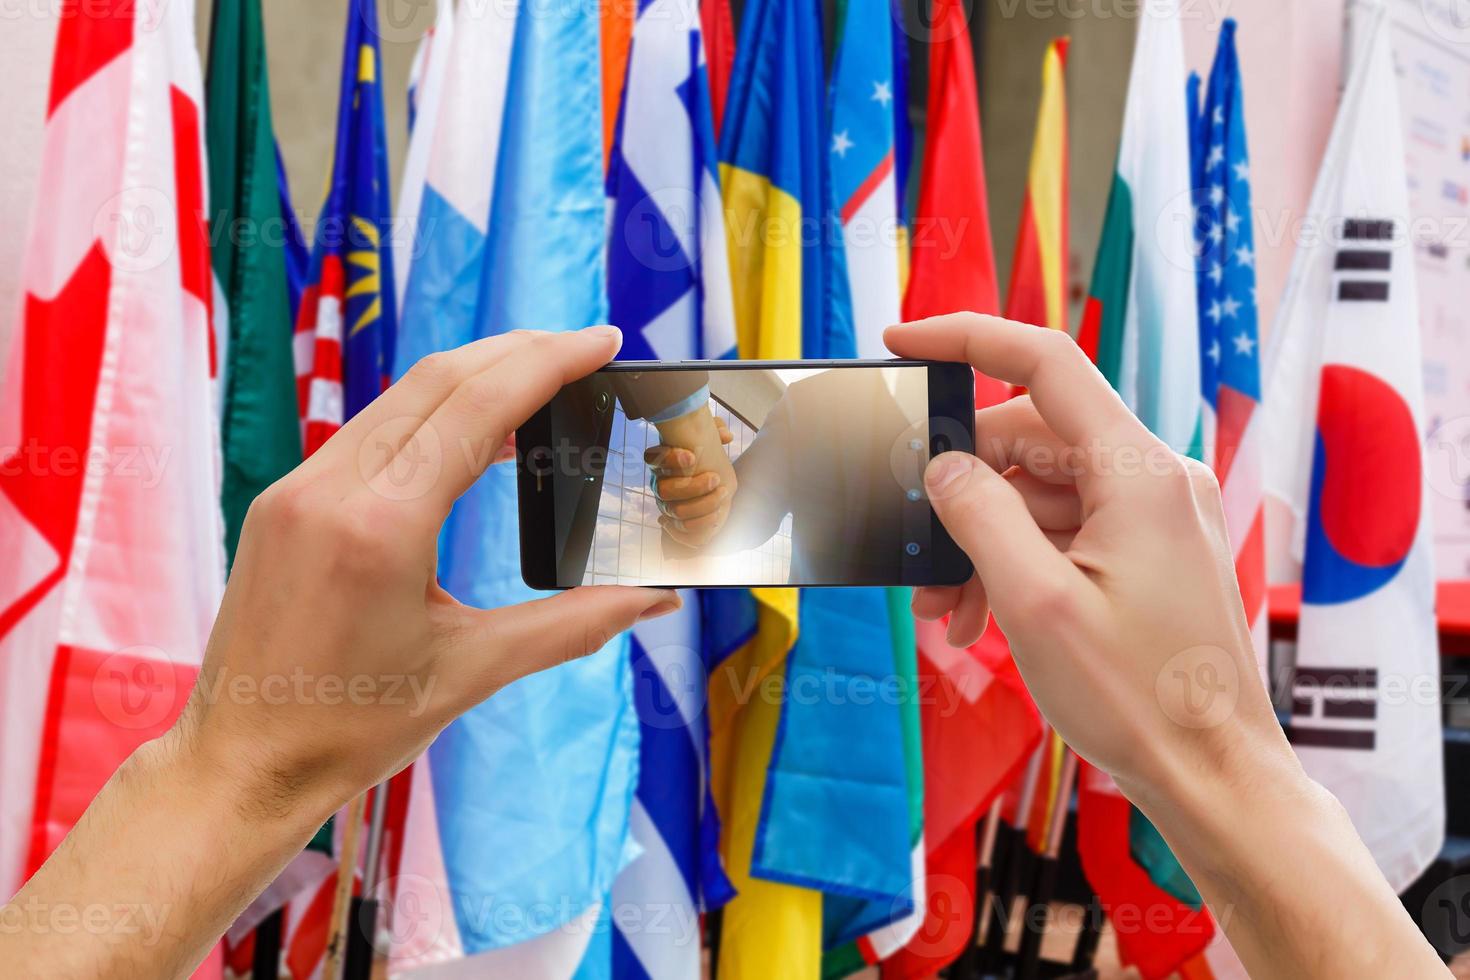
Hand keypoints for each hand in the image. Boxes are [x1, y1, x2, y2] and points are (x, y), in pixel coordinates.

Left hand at [0, 326, 684, 979]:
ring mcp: (298, 489)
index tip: (603, 339)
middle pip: (439, 381)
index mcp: (380, 526)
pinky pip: (369, 430)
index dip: (548, 362)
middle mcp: (331, 489)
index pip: (477, 407)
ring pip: (400, 398)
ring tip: (541, 379)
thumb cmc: (352, 729)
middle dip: (519, 351)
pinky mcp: (285, 502)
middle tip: (586, 347)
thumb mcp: (472, 671)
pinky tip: (473, 432)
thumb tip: (653, 597)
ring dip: (475, 377)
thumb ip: (573, 625)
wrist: (241, 764)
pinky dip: (431, 413)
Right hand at [645, 414, 736, 547]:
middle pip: (665, 491)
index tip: (693, 456)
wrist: (713, 484)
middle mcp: (661, 486)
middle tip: (716, 478)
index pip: (652, 458)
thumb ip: (715, 429)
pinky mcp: (678, 525)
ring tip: (723, 493)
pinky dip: (700, 527)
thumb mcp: (711, 439)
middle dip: (693, 486)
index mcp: (662, 462)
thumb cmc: (708, 457)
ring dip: (703, 505)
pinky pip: (682, 533)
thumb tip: (725, 435)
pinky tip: (717, 515)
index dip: (669, 458)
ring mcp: (667, 507)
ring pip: (677, 512)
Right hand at [887, 314, 1277, 801]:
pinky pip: (1065, 531)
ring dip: (981, 537)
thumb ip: (979, 517)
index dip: (966, 338)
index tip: (902, 340)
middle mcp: (1154, 480)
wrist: (1212, 776)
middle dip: (960, 484)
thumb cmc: (1139, 697)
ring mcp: (1154, 517)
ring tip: (940, 606)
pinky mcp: (1148, 554)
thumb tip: (942, 467)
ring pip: (1041, 492)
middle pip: (1031, 437)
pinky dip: (1015, 561)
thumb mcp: (1035, 603)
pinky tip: (975, 614)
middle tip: (910, 542)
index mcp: (1139, 472)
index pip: (1045, 363)